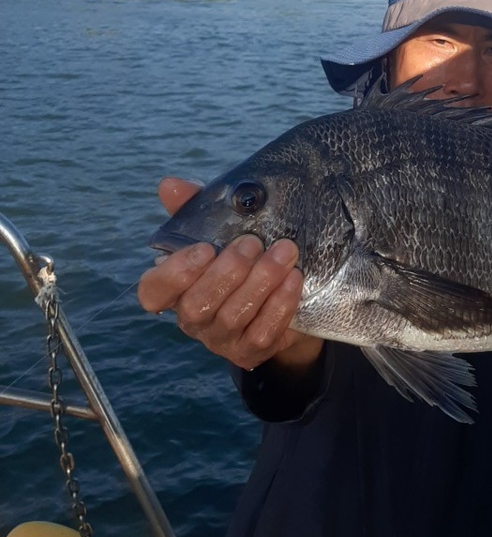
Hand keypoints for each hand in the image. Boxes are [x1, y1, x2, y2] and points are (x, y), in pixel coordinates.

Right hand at [137, 178, 322, 372]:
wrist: (285, 294)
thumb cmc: (242, 255)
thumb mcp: (220, 229)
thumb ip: (195, 208)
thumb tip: (170, 184)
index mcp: (177, 288)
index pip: (152, 291)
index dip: (173, 273)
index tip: (204, 248)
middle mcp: (193, 318)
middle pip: (196, 305)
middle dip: (226, 273)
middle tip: (252, 243)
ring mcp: (220, 339)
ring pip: (232, 317)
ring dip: (260, 282)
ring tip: (284, 253)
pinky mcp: (250, 351)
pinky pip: (262, 334)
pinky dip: (279, 305)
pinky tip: (293, 279)